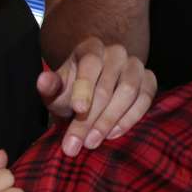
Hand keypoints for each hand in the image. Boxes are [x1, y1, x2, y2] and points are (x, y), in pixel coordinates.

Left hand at [36, 37, 156, 155]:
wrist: (92, 94)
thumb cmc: (72, 92)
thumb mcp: (56, 91)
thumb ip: (49, 87)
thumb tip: (43, 80)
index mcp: (91, 48)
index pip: (90, 63)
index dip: (84, 86)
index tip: (78, 109)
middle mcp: (116, 52)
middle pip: (107, 85)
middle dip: (91, 117)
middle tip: (78, 143)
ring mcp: (135, 65)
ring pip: (129, 91)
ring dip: (110, 120)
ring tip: (93, 142)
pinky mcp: (149, 80)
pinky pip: (145, 98)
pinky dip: (130, 119)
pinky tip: (113, 135)